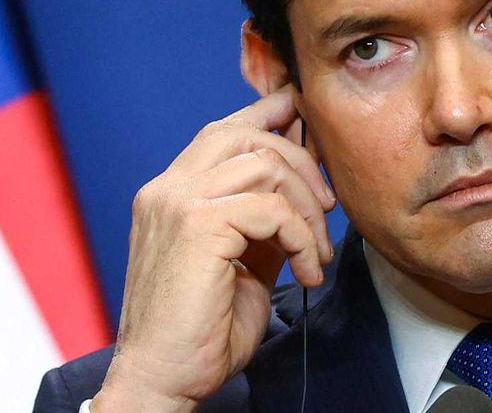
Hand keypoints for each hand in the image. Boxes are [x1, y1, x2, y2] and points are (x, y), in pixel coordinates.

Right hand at [91, 84, 335, 411]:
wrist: (164, 378)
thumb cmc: (203, 328)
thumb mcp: (244, 260)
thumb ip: (264, 218)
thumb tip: (303, 185)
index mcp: (171, 193)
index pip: (222, 131)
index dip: (266, 115)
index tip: (301, 117)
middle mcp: (168, 189)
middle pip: (247, 136)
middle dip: (301, 163)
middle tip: (327, 208)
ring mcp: (177, 203)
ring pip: (265, 166)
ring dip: (307, 209)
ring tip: (315, 253)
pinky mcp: (197, 226)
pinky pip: (272, 209)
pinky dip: (301, 238)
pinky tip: (305, 272)